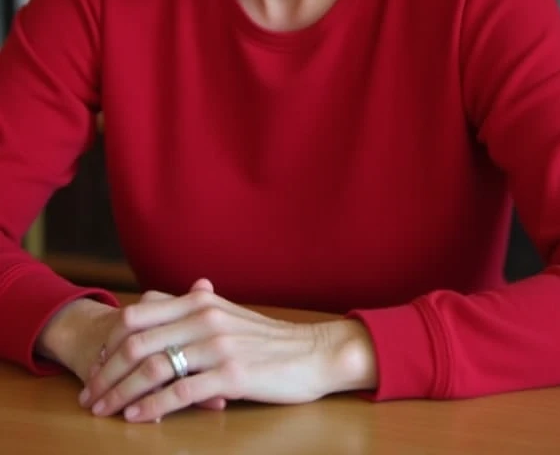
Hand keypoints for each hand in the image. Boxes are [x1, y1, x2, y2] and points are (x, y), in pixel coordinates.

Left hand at [79, 281, 376, 422]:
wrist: (312, 353)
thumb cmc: (266, 339)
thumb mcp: (225, 313)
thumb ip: (190, 306)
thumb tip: (153, 300)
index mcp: (199, 300)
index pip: (138, 316)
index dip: (109, 342)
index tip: (95, 366)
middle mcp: (203, 318)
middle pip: (137, 343)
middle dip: (106, 372)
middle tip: (90, 395)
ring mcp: (217, 346)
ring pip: (153, 368)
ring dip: (121, 393)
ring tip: (104, 410)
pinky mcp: (231, 375)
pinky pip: (180, 392)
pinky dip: (152, 407)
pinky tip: (137, 418)